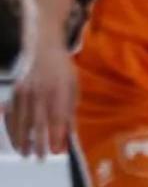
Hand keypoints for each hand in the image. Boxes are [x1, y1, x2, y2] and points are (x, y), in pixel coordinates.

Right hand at [8, 40, 75, 157]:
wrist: (44, 50)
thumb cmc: (63, 73)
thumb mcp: (73, 88)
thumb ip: (70, 112)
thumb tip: (68, 136)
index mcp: (59, 87)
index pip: (57, 116)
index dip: (57, 135)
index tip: (58, 151)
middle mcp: (40, 89)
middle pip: (38, 120)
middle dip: (40, 141)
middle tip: (42, 157)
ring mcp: (25, 90)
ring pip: (22, 119)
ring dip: (23, 139)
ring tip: (26, 153)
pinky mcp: (15, 91)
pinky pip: (13, 114)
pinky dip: (13, 129)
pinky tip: (16, 140)